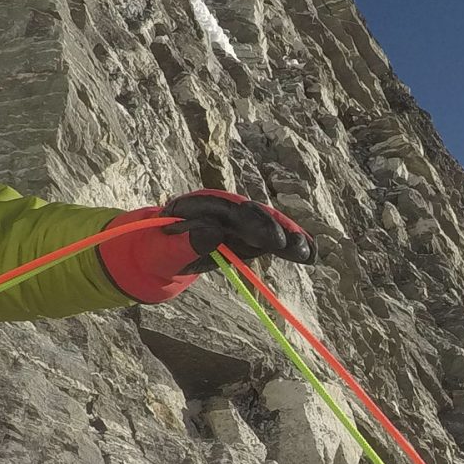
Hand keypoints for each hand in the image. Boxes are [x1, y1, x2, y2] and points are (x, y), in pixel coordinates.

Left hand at [160, 189, 315, 270]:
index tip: (270, 239)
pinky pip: (270, 241)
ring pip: (266, 226)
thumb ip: (181, 243)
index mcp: (198, 205)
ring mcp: (236, 223)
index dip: (251, 221)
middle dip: (273, 228)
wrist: (154, 258)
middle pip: (252, 215)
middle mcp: (221, 209)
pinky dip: (290, 246)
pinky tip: (311, 255)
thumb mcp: (159, 252)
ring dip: (287, 238)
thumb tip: (210, 234)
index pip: (227, 209)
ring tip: (307, 253)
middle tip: (292, 245)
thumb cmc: (152, 254)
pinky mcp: (246, 239)